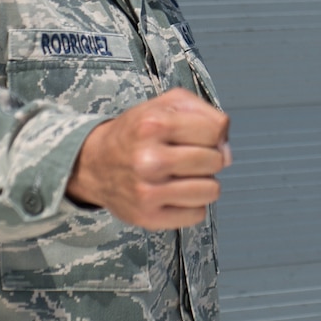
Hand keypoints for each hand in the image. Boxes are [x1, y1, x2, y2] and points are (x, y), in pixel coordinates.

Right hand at [66, 88, 229, 230]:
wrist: (94, 164)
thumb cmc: (136, 133)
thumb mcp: (166, 103)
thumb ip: (205, 113)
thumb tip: (226, 148)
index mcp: (154, 124)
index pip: (216, 130)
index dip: (213, 133)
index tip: (197, 136)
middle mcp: (149, 159)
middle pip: (216, 161)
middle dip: (208, 158)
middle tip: (186, 157)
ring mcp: (147, 191)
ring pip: (211, 190)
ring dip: (203, 183)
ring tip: (182, 176)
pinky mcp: (148, 217)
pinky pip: (196, 214)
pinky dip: (191, 204)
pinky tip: (173, 193)